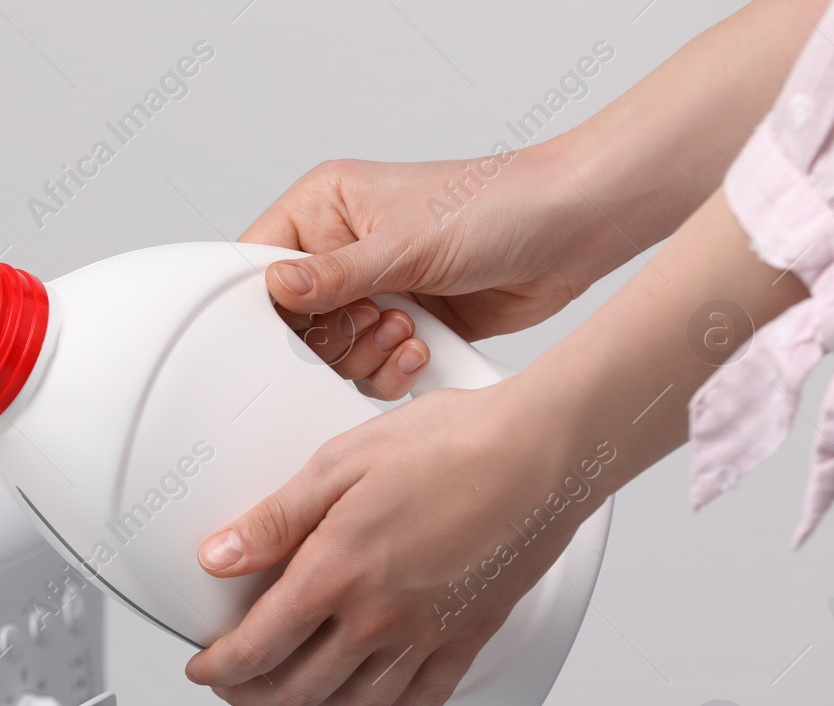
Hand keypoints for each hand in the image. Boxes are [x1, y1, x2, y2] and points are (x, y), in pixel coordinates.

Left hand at [184, 378, 596, 705]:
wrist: (542, 452)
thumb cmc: (447, 443)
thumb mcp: (339, 464)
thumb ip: (274, 519)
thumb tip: (215, 557)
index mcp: (335, 572)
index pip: (257, 647)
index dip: (219, 670)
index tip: (202, 671)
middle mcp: (377, 618)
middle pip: (297, 688)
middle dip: (252, 698)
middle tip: (234, 690)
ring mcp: (424, 635)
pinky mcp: (467, 638)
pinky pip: (422, 703)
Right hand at [242, 150, 596, 399]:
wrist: (571, 232)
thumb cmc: (498, 205)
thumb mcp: (405, 242)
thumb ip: (336, 275)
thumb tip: (279, 288)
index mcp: (325, 209)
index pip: (263, 261)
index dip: (272, 302)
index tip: (299, 323)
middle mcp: (344, 251)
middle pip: (295, 321)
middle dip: (335, 335)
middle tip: (372, 319)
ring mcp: (375, 292)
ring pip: (334, 354)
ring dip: (369, 354)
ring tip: (407, 329)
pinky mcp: (405, 327)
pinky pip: (371, 370)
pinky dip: (393, 370)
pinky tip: (422, 346)